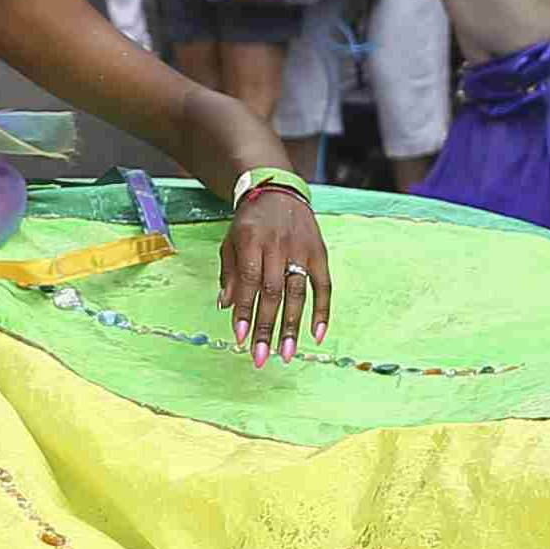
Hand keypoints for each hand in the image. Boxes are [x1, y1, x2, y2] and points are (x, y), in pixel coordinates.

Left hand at [219, 185, 331, 364]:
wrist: (278, 192)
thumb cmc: (250, 222)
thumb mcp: (231, 240)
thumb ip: (229, 272)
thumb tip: (225, 306)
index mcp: (252, 240)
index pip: (249, 281)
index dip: (244, 310)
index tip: (240, 338)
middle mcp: (278, 246)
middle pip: (273, 292)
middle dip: (266, 327)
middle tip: (261, 357)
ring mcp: (302, 250)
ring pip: (297, 293)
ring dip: (292, 326)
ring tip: (286, 354)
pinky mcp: (320, 254)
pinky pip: (324, 286)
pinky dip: (322, 311)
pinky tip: (316, 334)